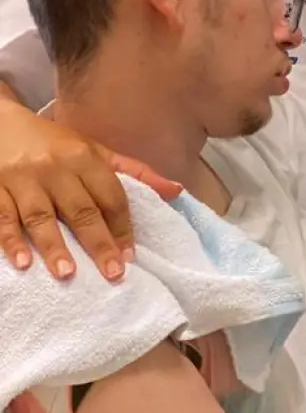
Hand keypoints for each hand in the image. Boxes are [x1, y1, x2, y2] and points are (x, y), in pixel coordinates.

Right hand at [0, 101, 181, 280]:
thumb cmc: (53, 143)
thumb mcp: (94, 150)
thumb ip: (133, 172)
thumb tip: (176, 190)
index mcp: (84, 158)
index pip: (110, 196)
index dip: (122, 226)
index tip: (131, 255)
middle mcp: (55, 169)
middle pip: (81, 210)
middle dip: (98, 242)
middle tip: (112, 273)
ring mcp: (22, 179)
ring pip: (40, 216)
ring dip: (54, 245)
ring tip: (67, 274)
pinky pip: (2, 217)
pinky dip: (11, 240)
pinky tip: (22, 262)